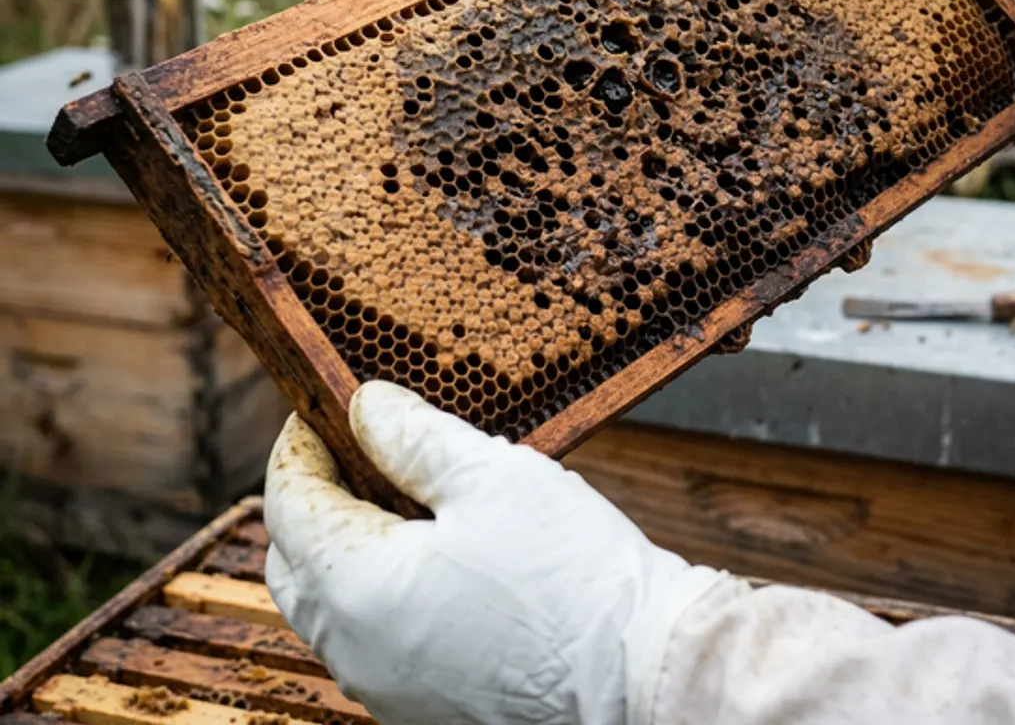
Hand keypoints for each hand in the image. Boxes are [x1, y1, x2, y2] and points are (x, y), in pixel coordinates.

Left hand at [264, 383, 725, 724]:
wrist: (641, 673)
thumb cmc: (570, 574)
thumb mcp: (490, 475)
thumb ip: (412, 435)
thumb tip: (366, 406)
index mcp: (357, 588)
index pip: (287, 503)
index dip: (299, 443)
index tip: (329, 405)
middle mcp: (355, 651)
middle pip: (294, 560)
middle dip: (312, 496)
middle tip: (357, 446)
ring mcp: (387, 688)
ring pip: (331, 603)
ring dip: (345, 542)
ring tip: (402, 491)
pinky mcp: (424, 705)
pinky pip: (373, 637)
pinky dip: (379, 586)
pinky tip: (435, 550)